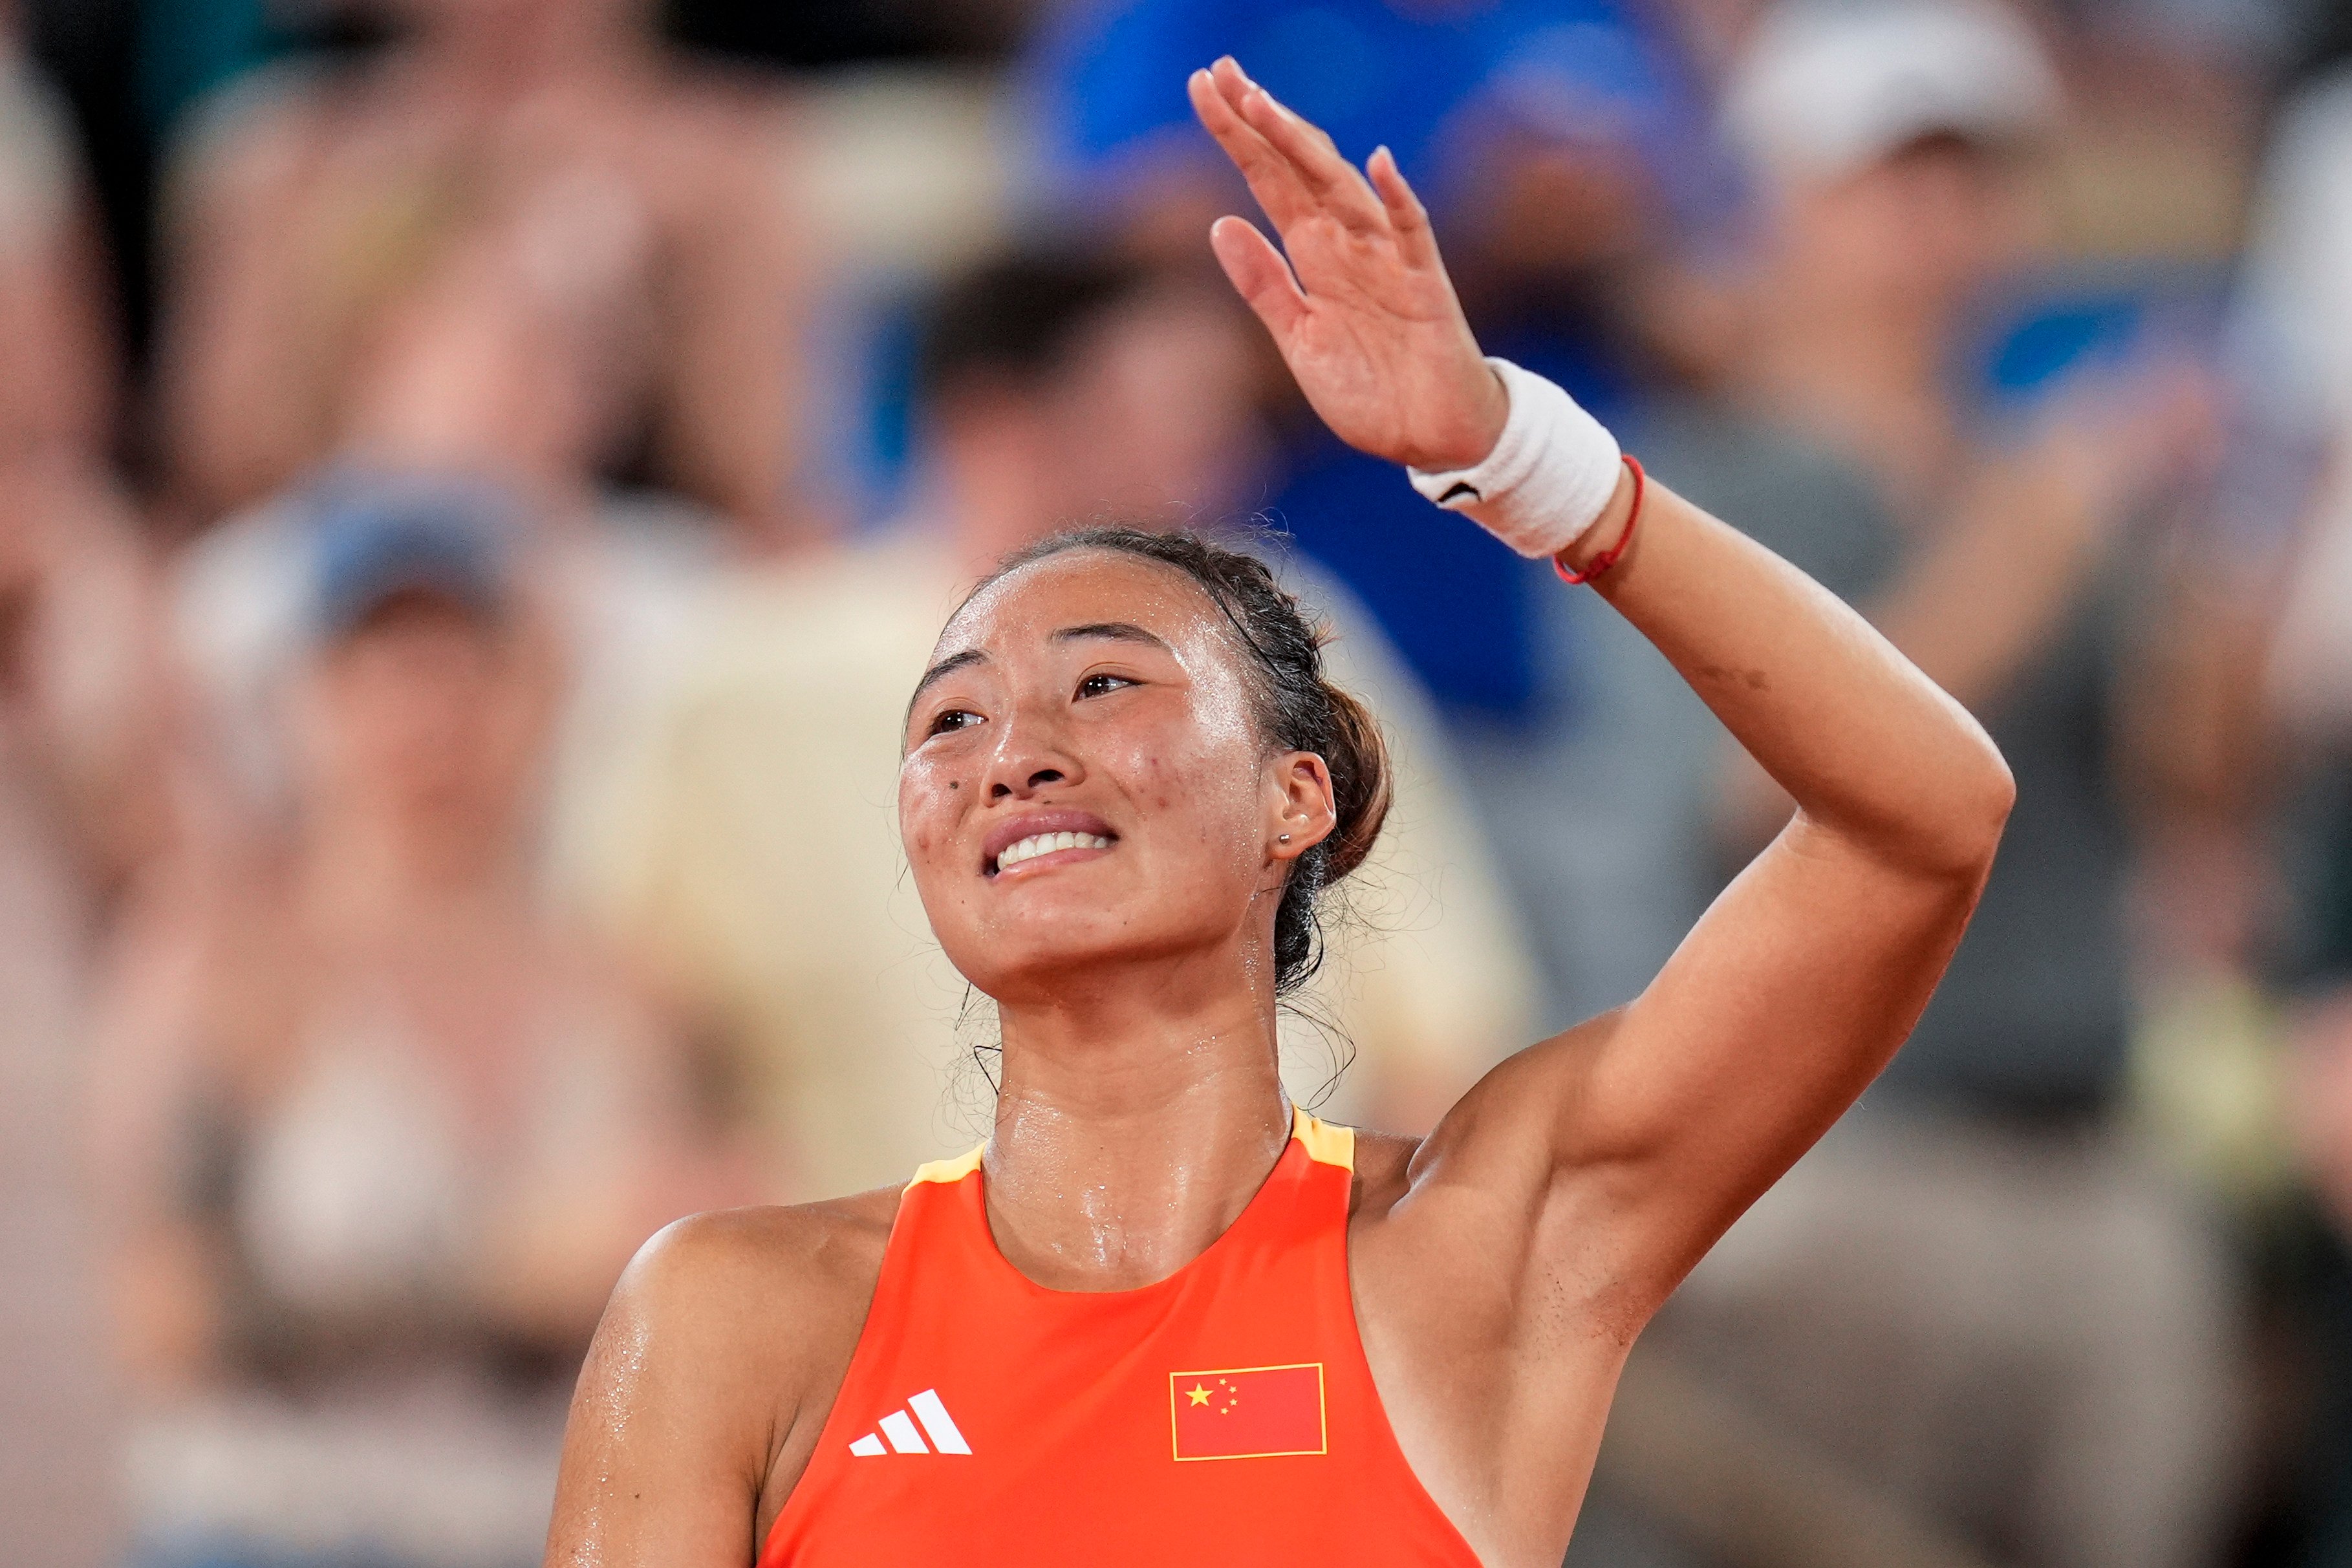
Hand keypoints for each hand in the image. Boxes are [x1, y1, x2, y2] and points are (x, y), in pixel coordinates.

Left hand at [1188, 58, 1505, 472]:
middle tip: (1220, 72)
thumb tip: (1219, 223)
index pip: (1267, 182)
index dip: (1236, 138)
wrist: (1431, 440)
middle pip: (1297, 170)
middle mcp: (1347, 246)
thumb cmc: (1370, 391)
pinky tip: (1378, 163)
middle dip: (1259, 123)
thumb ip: (1264, 287)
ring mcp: (1388, 260)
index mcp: (1314, 258)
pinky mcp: (1426, 286)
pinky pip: (1413, 234)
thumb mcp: (1299, 341)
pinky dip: (1397, 199)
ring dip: (1304, 149)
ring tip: (1264, 106)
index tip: (1202, 89)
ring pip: (1342, 190)